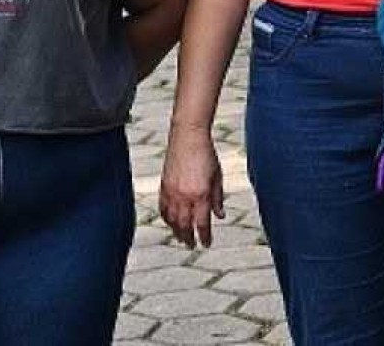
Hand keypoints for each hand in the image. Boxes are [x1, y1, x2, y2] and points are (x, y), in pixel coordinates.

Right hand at [159, 123, 224, 247]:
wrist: (188, 137)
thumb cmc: (206, 154)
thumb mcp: (217, 176)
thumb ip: (218, 198)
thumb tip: (220, 216)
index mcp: (201, 194)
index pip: (202, 223)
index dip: (204, 236)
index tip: (206, 244)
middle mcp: (185, 196)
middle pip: (185, 225)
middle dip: (189, 238)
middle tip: (192, 246)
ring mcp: (172, 192)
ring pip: (172, 220)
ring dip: (177, 231)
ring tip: (181, 238)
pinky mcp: (163, 186)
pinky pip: (163, 209)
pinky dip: (167, 218)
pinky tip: (171, 223)